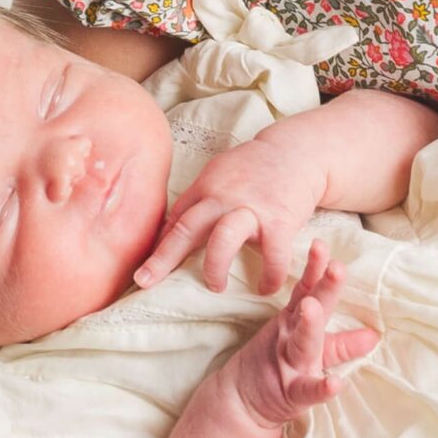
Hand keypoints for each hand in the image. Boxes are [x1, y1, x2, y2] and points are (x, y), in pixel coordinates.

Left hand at [136, 129, 324, 297]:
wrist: (297, 150)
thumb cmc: (254, 169)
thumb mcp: (219, 175)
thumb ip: (196, 201)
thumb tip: (166, 232)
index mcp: (206, 188)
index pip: (174, 220)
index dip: (155, 247)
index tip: (140, 273)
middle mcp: (223, 197)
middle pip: (187, 228)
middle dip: (163, 258)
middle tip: (145, 282)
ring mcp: (251, 209)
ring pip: (223, 238)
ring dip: (214, 267)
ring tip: (215, 286)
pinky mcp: (280, 220)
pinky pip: (273, 255)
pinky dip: (270, 276)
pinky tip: (265, 287)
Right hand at [236, 241, 380, 423]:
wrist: (243, 400)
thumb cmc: (282, 370)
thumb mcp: (309, 352)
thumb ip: (340, 344)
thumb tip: (374, 336)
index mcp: (299, 325)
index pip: (311, 293)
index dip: (318, 272)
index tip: (326, 250)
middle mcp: (295, 339)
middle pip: (311, 310)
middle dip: (326, 288)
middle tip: (336, 268)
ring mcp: (291, 364)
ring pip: (304, 342)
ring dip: (311, 324)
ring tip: (312, 307)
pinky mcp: (291, 393)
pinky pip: (307, 390)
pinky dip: (321, 388)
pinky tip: (335, 384)